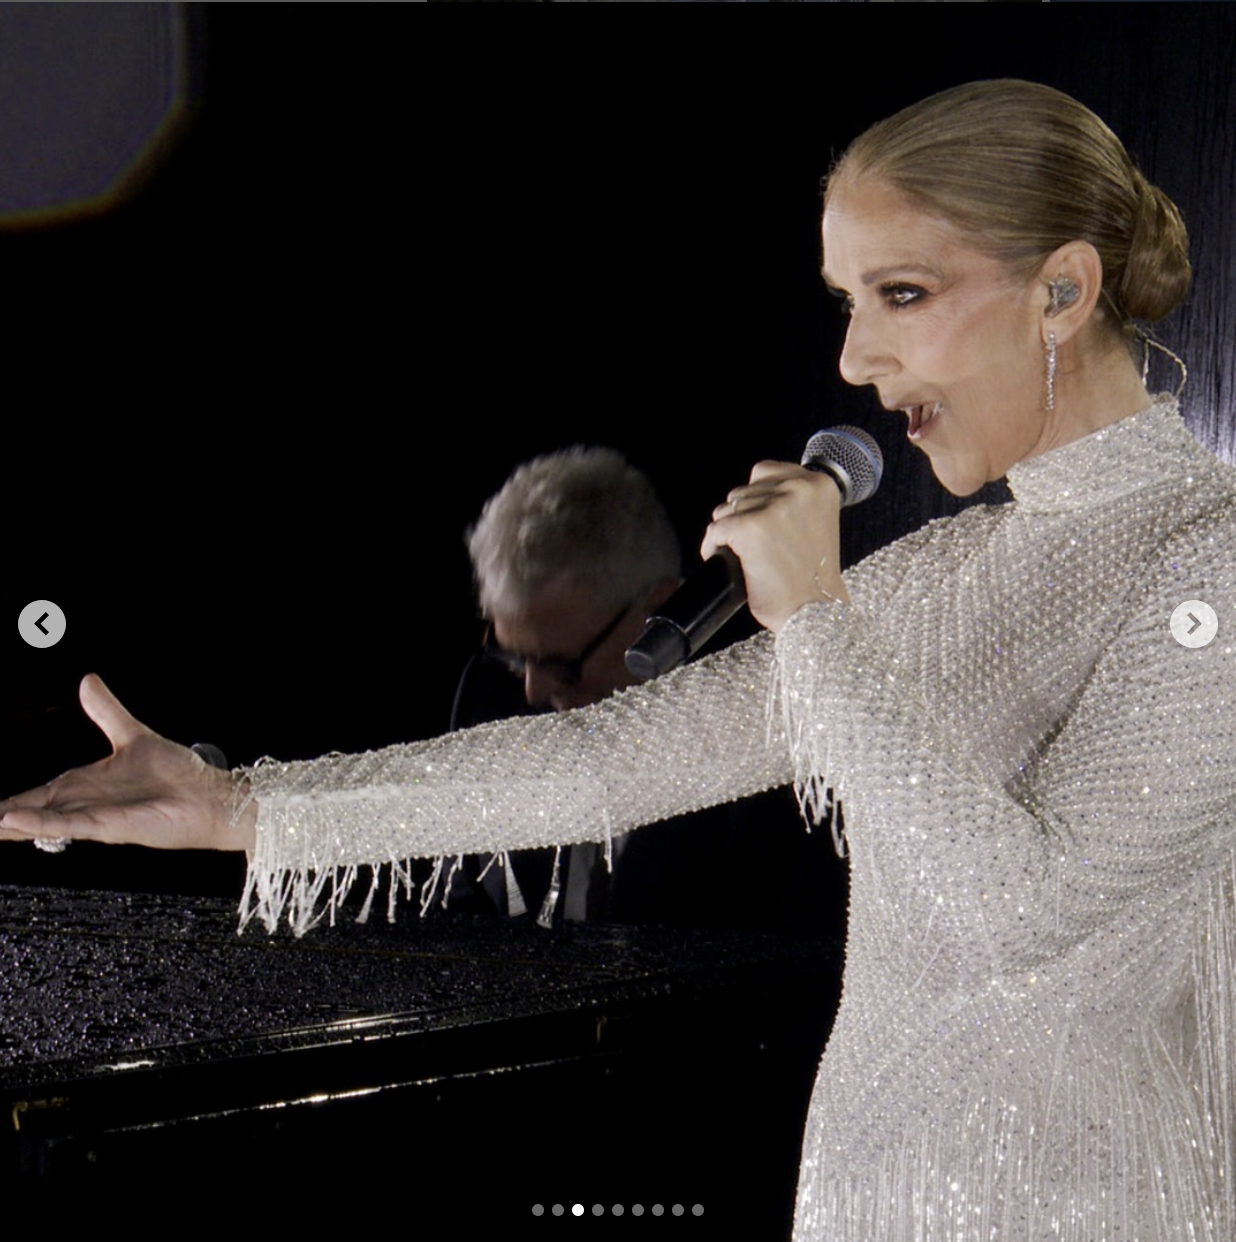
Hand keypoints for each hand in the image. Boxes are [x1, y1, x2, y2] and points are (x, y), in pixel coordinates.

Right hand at [0, 674, 254, 852]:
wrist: (209, 796)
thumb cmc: (177, 775)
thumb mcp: (133, 735)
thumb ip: (106, 712)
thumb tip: (88, 681)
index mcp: (82, 786)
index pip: (33, 794)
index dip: (5, 801)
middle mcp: (83, 804)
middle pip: (28, 812)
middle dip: (0, 818)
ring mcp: (94, 817)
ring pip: (40, 822)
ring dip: (9, 824)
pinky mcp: (110, 825)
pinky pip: (69, 824)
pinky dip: (41, 823)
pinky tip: (12, 820)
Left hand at [701, 460, 849, 632]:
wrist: (815, 610)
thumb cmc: (814, 576)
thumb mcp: (816, 522)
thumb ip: (791, 501)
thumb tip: (751, 493)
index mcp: (819, 485)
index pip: (764, 472)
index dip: (755, 498)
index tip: (758, 519)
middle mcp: (798, 489)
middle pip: (742, 491)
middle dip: (740, 517)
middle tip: (753, 545)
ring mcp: (774, 507)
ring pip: (726, 510)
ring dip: (727, 532)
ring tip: (743, 555)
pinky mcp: (750, 527)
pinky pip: (715, 531)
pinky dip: (713, 547)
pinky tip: (724, 560)